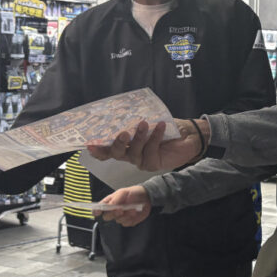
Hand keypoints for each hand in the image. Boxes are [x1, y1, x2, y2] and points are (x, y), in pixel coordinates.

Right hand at [86, 119, 204, 170]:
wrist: (187, 134)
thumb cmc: (165, 126)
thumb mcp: (148, 120)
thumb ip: (134, 121)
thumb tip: (120, 112)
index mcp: (125, 144)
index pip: (107, 150)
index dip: (98, 150)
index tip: (89, 145)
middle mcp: (130, 154)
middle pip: (116, 153)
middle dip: (116, 143)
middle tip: (123, 133)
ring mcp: (141, 161)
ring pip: (133, 153)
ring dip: (139, 137)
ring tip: (144, 124)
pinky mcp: (153, 164)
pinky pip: (150, 152)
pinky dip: (155, 137)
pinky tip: (160, 127)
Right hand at [97, 186, 151, 226]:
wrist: (146, 197)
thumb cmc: (133, 193)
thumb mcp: (123, 192)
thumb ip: (115, 199)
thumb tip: (109, 206)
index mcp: (109, 202)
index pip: (99, 208)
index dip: (96, 211)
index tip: (98, 212)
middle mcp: (113, 210)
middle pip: (107, 217)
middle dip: (113, 214)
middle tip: (121, 209)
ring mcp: (120, 216)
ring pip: (118, 220)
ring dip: (126, 215)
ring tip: (133, 208)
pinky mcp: (128, 221)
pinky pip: (126, 223)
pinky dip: (131, 218)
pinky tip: (135, 212)